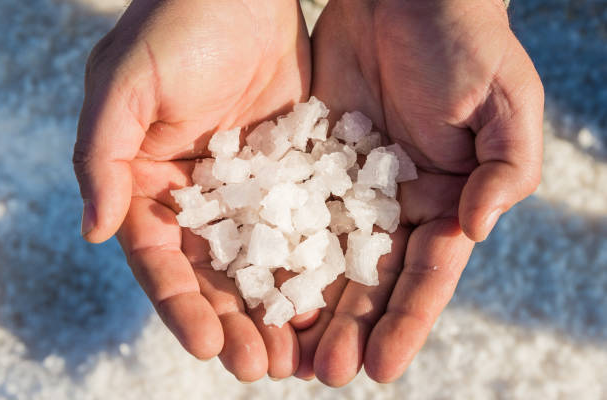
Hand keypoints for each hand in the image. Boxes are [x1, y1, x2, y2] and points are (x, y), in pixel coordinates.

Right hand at [73, 0, 310, 380]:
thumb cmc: (173, 27)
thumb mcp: (123, 85)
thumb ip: (102, 157)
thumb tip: (95, 232)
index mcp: (150, 187)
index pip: (162, 261)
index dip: (181, 307)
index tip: (207, 348)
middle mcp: (199, 201)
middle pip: (215, 276)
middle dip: (236, 325)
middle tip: (263, 368)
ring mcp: (249, 192)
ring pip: (263, 263)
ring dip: (278, 310)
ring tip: (301, 356)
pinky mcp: (293, 176)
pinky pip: (305, 227)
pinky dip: (315, 267)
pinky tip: (334, 301)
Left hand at [298, 0, 543, 384]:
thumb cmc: (468, 45)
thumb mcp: (506, 105)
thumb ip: (505, 170)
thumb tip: (475, 230)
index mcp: (445, 204)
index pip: (425, 277)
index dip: (405, 324)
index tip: (379, 367)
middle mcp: (394, 206)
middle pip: (369, 280)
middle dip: (348, 328)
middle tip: (319, 372)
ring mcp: (348, 187)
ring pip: (323, 255)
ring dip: (306, 302)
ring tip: (282, 347)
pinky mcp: (311, 160)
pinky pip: (288, 208)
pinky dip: (273, 246)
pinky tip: (250, 281)